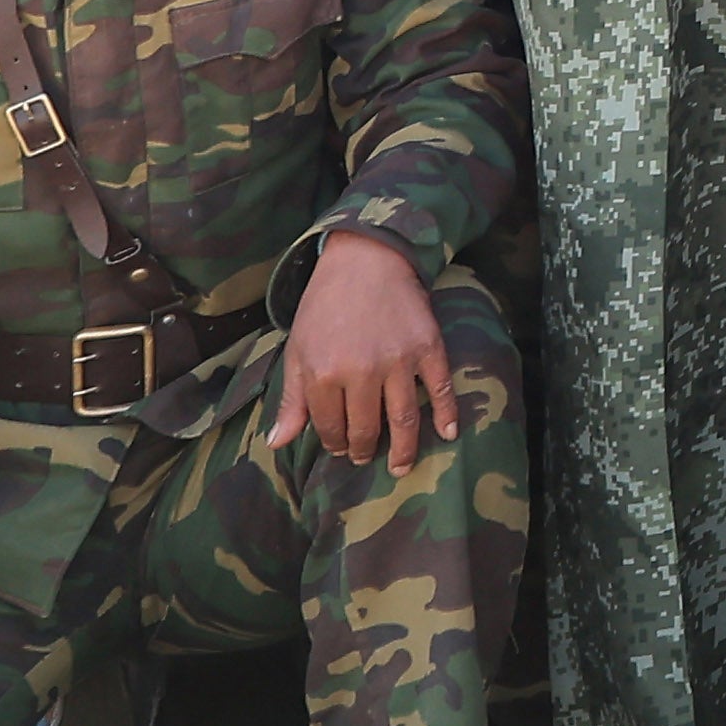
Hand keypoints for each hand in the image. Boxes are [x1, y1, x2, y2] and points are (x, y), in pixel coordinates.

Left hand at [268, 231, 454, 465]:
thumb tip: (277, 444)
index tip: (338, 447)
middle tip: (364, 456)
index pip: (330, 427)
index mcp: (323, 374)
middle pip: (365, 428)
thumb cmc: (325, 306)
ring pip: (403, 419)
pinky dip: (447, 414)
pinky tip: (448, 434)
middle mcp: (361, 372)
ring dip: (402, 449)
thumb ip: (291, 400)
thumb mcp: (297, 350)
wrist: (366, 260)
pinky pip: (440, 388)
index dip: (333, 443)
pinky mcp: (428, 347)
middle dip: (362, 449)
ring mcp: (398, 361)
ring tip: (399, 465)